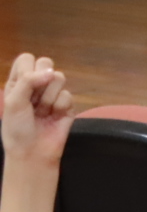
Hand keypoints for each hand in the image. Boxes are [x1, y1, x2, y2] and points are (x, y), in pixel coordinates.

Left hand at [1, 55, 72, 169]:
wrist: (33, 152)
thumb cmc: (17, 128)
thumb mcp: (14, 102)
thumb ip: (29, 81)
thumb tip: (52, 72)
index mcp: (19, 82)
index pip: (26, 58)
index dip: (27, 69)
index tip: (24, 84)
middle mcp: (36, 85)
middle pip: (46, 63)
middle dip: (40, 82)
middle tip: (33, 99)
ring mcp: (53, 94)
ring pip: (59, 78)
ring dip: (48, 98)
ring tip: (42, 112)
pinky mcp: (67, 104)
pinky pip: (68, 95)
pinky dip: (59, 107)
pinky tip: (53, 117)